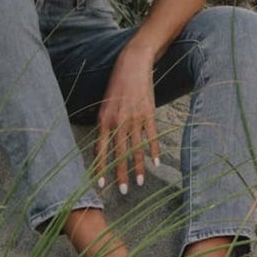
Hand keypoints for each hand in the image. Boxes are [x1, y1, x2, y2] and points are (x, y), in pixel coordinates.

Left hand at [94, 43, 160, 193]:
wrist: (132, 65)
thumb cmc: (116, 85)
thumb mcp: (105, 104)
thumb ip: (105, 124)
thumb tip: (105, 145)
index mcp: (104, 119)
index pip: (101, 149)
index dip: (101, 167)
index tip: (101, 184)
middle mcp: (118, 121)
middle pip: (119, 153)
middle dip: (120, 174)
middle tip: (122, 192)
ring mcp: (134, 119)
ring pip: (136, 149)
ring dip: (137, 168)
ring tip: (139, 183)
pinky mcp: (148, 114)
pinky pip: (151, 137)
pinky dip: (153, 151)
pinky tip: (155, 164)